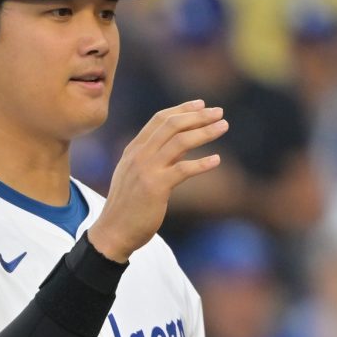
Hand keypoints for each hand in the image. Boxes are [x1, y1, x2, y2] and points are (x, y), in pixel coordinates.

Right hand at [87, 99, 227, 261]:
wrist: (112, 232)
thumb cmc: (127, 206)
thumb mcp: (137, 175)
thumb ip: (156, 157)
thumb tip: (183, 145)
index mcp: (134, 149)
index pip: (159, 119)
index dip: (182, 109)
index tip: (201, 104)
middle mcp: (139, 155)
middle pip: (172, 125)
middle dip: (198, 116)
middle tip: (219, 112)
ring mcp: (146, 170)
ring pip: (180, 142)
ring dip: (205, 132)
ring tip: (224, 127)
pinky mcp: (155, 188)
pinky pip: (183, 169)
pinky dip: (202, 163)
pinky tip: (216, 160)